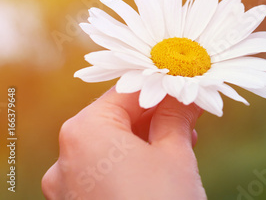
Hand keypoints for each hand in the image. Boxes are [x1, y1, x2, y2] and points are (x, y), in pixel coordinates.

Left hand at [41, 87, 205, 198]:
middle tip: (191, 112)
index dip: (161, 86)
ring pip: (112, 145)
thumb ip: (176, 116)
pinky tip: (163, 161)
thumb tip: (184, 96)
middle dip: (157, 114)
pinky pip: (106, 170)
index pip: (126, 92)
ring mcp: (69, 186)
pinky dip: (133, 161)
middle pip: (117, 118)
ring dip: (148, 137)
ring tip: (184, 137)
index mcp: (84, 133)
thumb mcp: (175, 153)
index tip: (187, 86)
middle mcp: (67, 157)